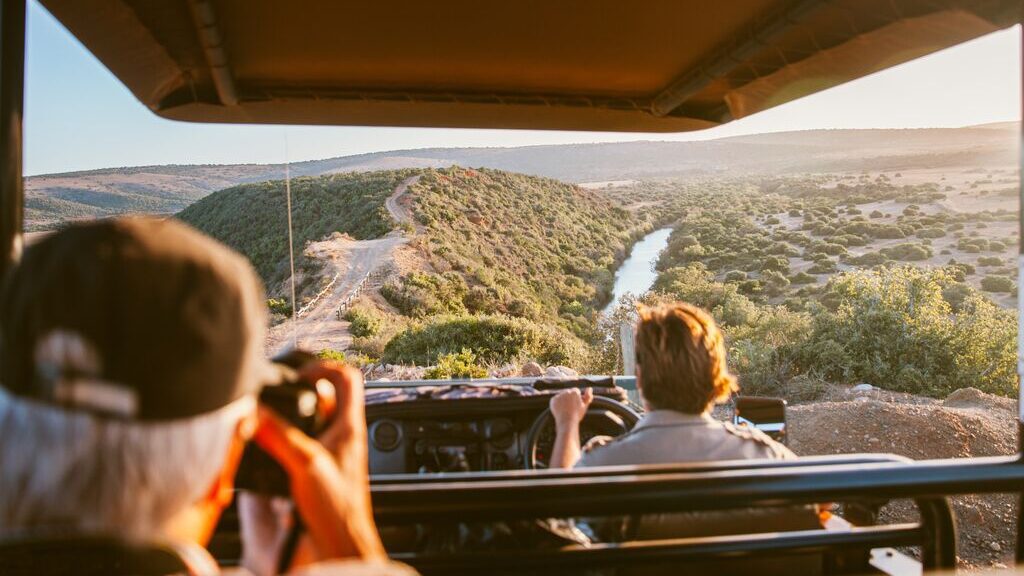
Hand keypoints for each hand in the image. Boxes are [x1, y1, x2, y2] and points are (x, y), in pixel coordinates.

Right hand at [249, 361, 384, 569]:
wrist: (342, 541)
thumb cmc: (338, 509)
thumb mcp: (305, 465)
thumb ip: (280, 436)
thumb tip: (256, 412)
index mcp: (350, 426)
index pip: (348, 377)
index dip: (323, 367)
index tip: (298, 374)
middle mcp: (345, 435)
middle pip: (329, 395)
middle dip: (303, 389)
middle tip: (281, 393)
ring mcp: (334, 451)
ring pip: (315, 419)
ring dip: (294, 415)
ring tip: (273, 418)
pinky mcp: (322, 467)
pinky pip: (306, 441)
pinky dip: (289, 438)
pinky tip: (273, 448)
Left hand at [549, 387, 592, 428]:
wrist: (567, 422)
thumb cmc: (577, 415)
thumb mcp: (584, 406)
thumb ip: (588, 396)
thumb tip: (589, 388)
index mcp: (575, 391)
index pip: (575, 391)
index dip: (576, 399)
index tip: (576, 406)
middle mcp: (566, 391)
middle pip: (568, 393)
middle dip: (569, 398)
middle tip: (570, 409)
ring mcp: (559, 395)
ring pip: (561, 396)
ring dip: (563, 401)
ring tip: (565, 410)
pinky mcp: (553, 399)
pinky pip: (555, 400)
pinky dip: (556, 404)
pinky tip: (560, 410)